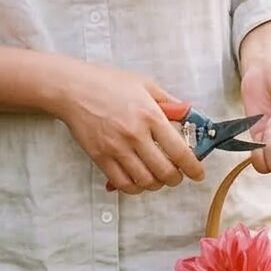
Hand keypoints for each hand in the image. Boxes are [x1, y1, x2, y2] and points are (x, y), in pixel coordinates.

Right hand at [52, 63, 206, 195]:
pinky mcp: (100, 157)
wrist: (73, 89)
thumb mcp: (144, 84)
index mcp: (150, 115)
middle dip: (176, 179)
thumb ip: (168, 102)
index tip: (197, 174)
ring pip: (145, 181)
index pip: (179, 151)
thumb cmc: (107, 83)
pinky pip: (122, 183)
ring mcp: (116, 148)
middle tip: (177, 176)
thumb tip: (187, 113)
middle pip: (164, 172)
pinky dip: (134, 187)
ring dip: (156, 184)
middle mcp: (135, 135)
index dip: (193, 168)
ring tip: (157, 178)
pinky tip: (137, 180)